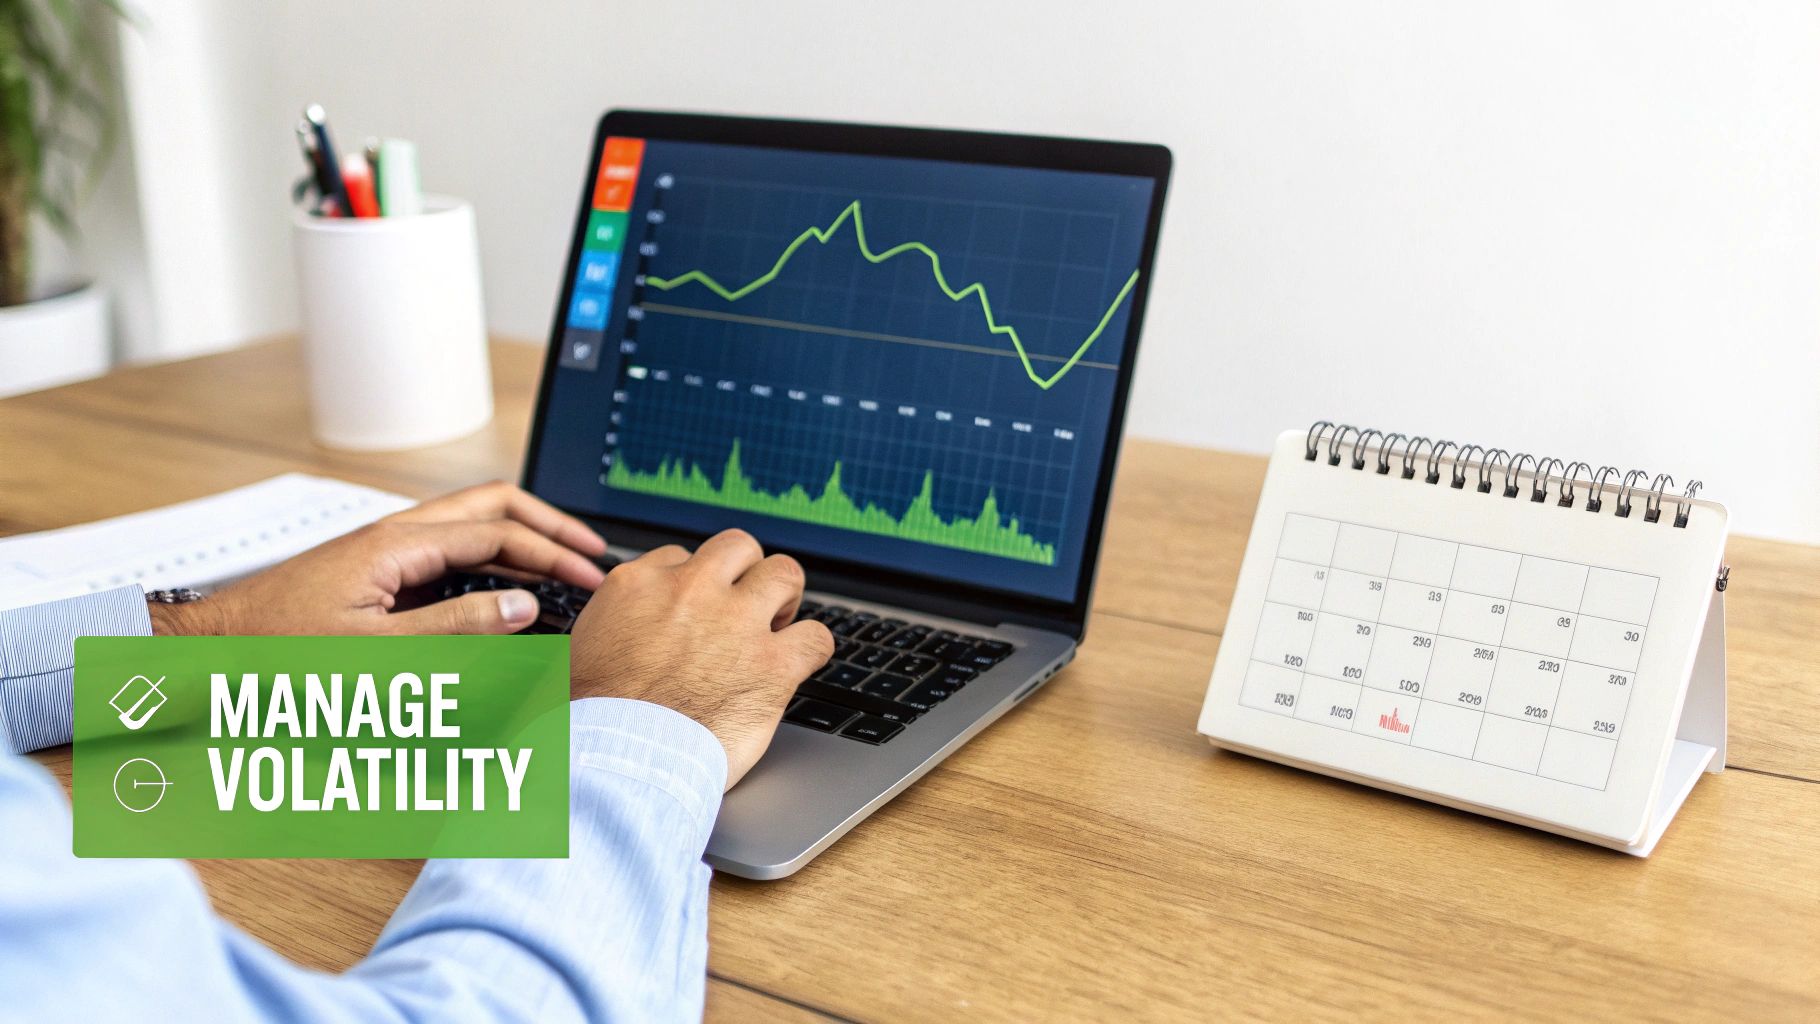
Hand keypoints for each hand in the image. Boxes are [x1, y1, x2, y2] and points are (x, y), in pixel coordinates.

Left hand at [150, 482, 607, 636]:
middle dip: (548, 525)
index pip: (499, 533)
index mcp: (398, 544)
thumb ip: (457, 627)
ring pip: (470, 521)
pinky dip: (489, 556)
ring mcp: (383, 547)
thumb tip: (523, 606)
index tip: (592, 579)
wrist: (206, 653)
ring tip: (559, 561)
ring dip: (520, 537)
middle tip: (590, 551)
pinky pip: (447, 547)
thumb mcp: (376, 653)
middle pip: (492, 505)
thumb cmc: (275, 656)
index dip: (553, 555)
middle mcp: (394, 533)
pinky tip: (503, 582)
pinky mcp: (374, 568)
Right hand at [568, 529, 833, 788]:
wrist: (619, 761)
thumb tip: (616, 634)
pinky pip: (816, 636)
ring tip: (779, 622)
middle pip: (737, 547)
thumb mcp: (577, 653)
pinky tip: (800, 661)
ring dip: (785, 596)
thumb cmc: (592, 721)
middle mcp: (690, 592)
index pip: (679, 557)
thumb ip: (608, 628)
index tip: (697, 608)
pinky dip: (812, 647)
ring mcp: (736, 624)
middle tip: (746, 604)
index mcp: (637, 586)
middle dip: (746, 572)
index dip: (695, 585)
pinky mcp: (772, 665)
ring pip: (784, 572)